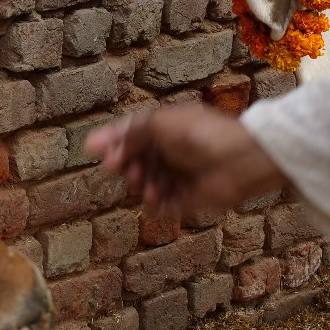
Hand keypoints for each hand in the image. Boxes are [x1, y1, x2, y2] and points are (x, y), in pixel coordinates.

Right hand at [85, 105, 285, 221]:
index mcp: (167, 127)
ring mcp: (179, 176)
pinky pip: (162, 206)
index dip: (111, 141)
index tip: (91, 148)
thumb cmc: (202, 135)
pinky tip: (156, 199)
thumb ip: (131, 135)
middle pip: (135, 161)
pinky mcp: (188, 200)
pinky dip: (155, 204)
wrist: (239, 161)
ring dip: (140, 184)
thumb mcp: (160, 124)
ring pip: (146, 184)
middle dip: (125, 165)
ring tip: (144, 184)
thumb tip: (105, 148)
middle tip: (117, 168)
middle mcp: (171, 151)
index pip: (131, 134)